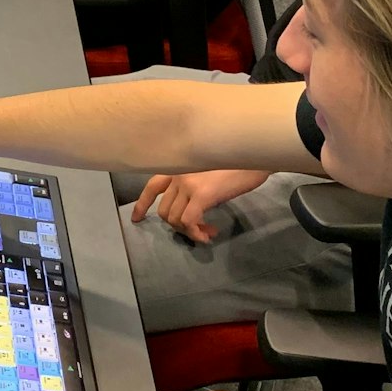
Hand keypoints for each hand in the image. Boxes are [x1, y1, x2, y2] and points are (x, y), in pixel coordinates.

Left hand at [130, 168, 269, 242]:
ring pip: (175, 219)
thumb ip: (195, 187)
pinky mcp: (202, 194)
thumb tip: (193, 213)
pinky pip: (189, 222)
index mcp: (178, 167)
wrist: (255, 155)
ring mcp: (188, 184)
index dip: (142, 204)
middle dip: (178, 226)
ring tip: (207, 231)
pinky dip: (196, 233)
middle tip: (199, 229)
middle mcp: (178, 173)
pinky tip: (208, 234)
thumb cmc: (237, 164)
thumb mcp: (209, 173)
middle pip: (164, 210)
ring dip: (189, 231)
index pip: (152, 186)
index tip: (136, 219)